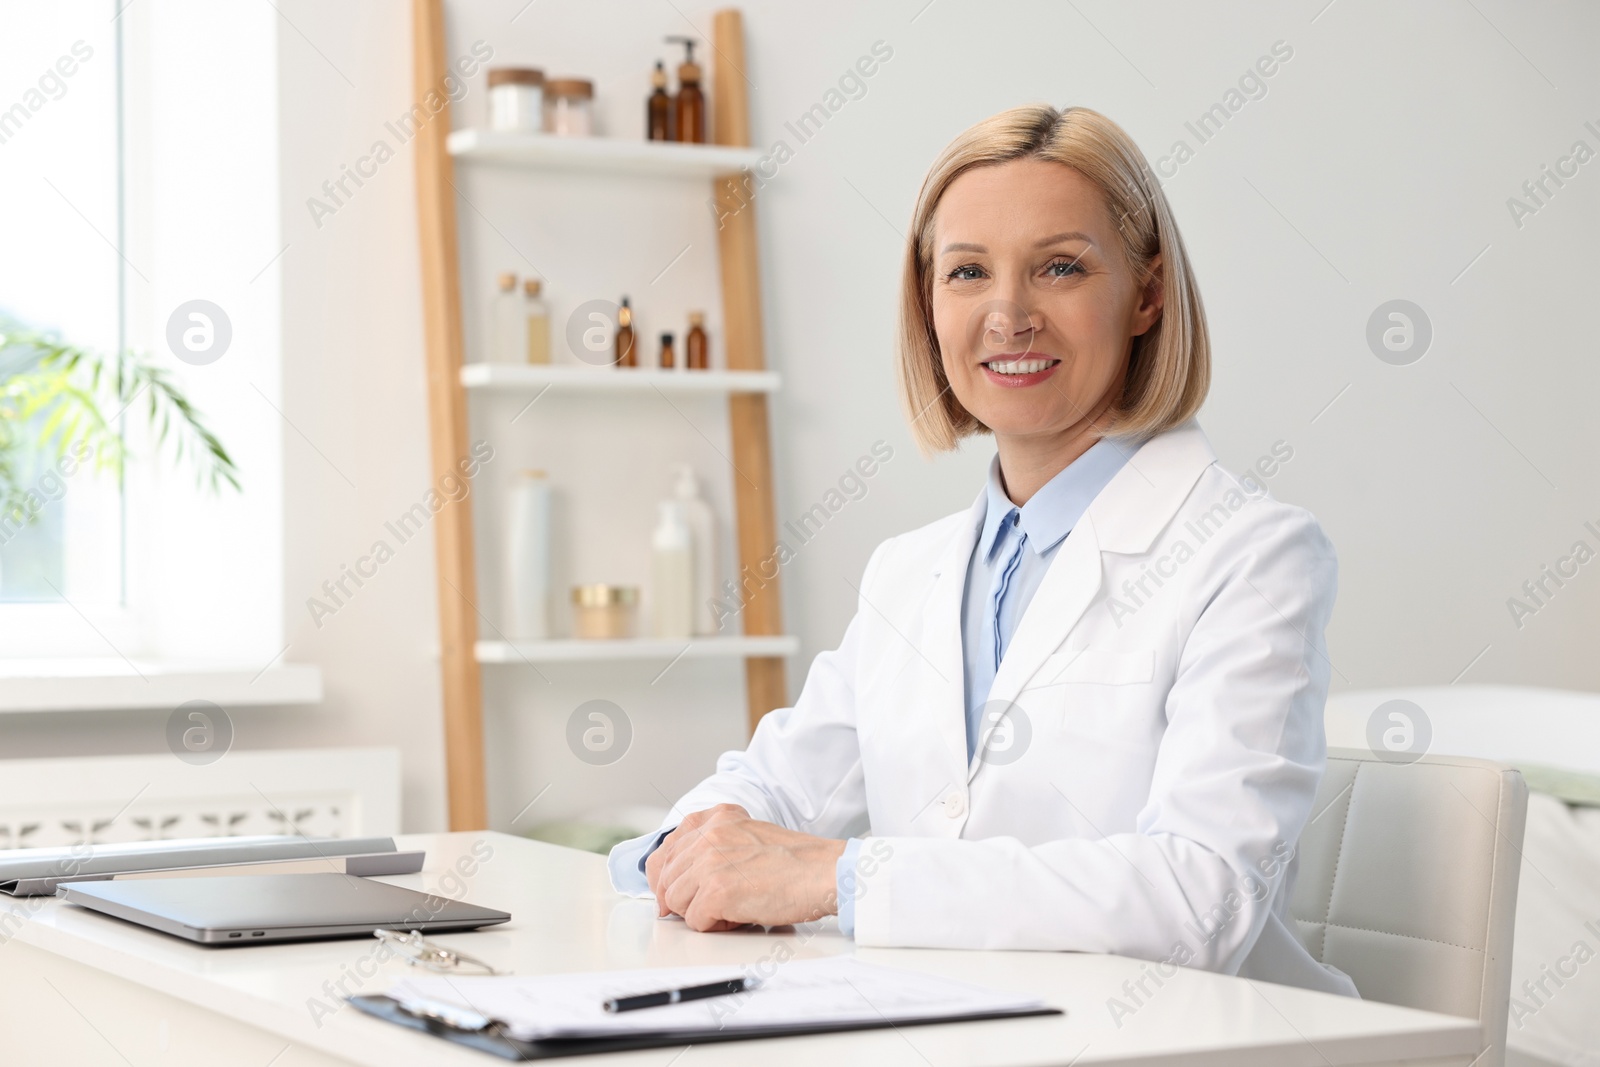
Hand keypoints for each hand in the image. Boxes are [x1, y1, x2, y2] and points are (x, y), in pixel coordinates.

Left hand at [644, 804, 846, 931]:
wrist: (822, 872)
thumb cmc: (792, 862)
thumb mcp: (745, 836)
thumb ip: (711, 847)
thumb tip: (674, 882)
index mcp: (714, 818)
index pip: (664, 851)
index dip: (667, 880)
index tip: (674, 895)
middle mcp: (708, 834)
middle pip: (667, 880)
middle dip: (686, 900)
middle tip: (716, 905)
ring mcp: (710, 861)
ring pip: (675, 902)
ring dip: (701, 912)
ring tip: (732, 907)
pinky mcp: (716, 890)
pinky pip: (695, 921)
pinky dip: (716, 926)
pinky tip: (740, 915)